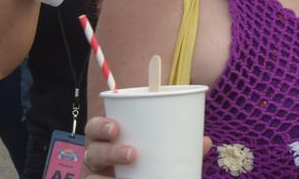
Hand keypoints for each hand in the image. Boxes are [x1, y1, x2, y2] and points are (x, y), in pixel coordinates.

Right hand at [83, 116, 211, 177]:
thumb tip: (206, 142)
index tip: (116, 128)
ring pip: (92, 177)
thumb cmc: (150, 160)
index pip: (95, 128)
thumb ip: (180, 146)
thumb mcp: (162, 151)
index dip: (100, 126)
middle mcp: (97, 157)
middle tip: (133, 153)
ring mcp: (95, 176)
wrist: (147, 175)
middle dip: (110, 151)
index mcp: (109, 139)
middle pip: (93, 152)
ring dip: (107, 176)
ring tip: (128, 171)